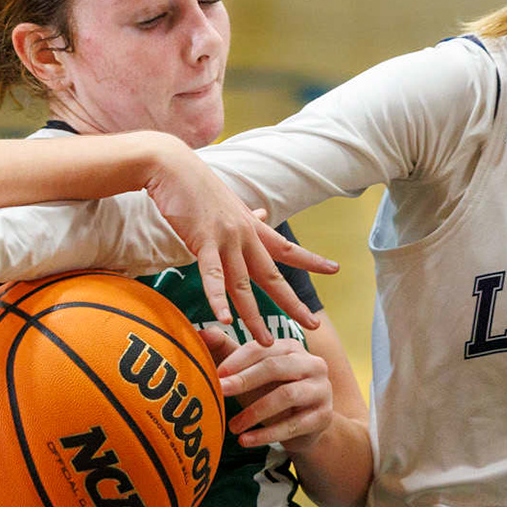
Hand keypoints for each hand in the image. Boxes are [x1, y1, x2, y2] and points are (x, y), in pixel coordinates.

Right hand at [142, 138, 335, 345]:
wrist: (171, 166)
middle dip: (293, 302)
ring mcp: (226, 239)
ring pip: (244, 285)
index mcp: (251, 227)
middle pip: (272, 276)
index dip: (311, 260)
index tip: (335, 269)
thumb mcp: (227, 201)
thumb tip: (263, 214)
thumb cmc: (194, 185)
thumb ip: (246, 215)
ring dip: (254, 316)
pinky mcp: (203, 241)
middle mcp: (245, 235)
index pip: (287, 248)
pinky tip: (224, 320)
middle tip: (313, 324)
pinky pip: (212, 276)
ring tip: (265, 341)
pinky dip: (218, 299)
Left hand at [200, 326, 332, 452]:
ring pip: (286, 396)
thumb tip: (203, 333)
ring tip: (232, 425)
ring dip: (255, 412)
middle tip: (220, 392)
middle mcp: (312, 364)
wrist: (305, 426)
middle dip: (245, 380)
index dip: (238, 360)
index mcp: (292, 348)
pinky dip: (266, 434)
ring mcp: (321, 390)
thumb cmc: (272, 392)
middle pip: (276, 367)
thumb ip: (228, 352)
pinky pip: (293, 425)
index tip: (216, 374)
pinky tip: (246, 440)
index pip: (262, 348)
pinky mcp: (323, 416)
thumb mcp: (251, 373)